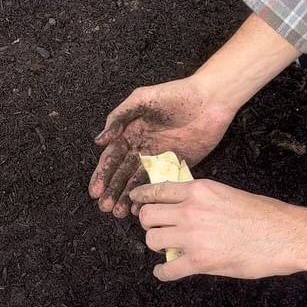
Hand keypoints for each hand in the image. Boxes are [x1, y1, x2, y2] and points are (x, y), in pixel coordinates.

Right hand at [88, 77, 235, 217]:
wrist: (211, 100)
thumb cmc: (175, 94)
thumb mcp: (141, 99)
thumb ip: (118, 118)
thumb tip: (99, 141)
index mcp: (130, 132)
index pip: (111, 158)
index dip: (102, 175)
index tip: (95, 191)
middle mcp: (142, 148)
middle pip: (122, 174)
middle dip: (112, 191)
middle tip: (105, 207)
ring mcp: (159, 158)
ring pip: (138, 182)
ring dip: (126, 197)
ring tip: (118, 212)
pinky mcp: (177, 165)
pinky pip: (160, 184)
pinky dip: (150, 196)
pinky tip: (141, 207)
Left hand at [131, 179, 306, 279]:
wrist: (287, 235)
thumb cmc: (263, 214)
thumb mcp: (225, 192)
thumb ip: (200, 197)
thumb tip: (180, 203)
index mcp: (197, 190)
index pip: (156, 190)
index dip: (141, 198)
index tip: (134, 202)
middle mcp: (190, 210)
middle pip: (147, 216)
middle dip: (149, 224)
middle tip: (158, 229)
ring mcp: (193, 236)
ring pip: (152, 240)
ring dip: (157, 246)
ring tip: (168, 248)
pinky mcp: (200, 261)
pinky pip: (167, 269)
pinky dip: (162, 272)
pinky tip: (164, 271)